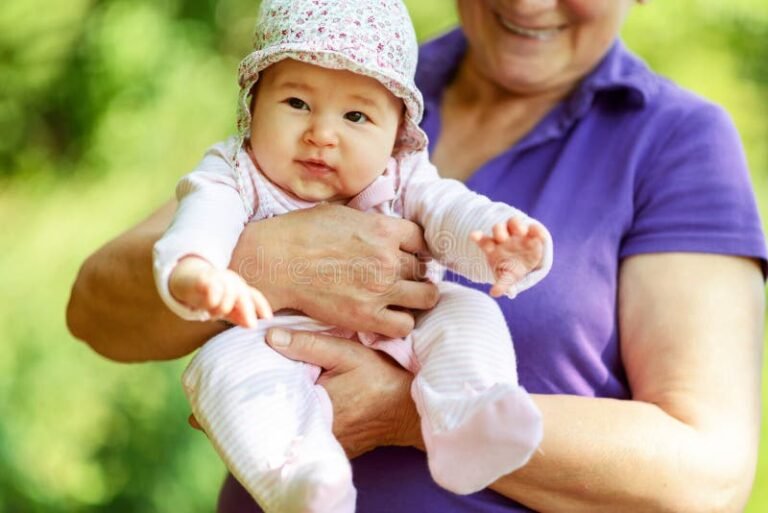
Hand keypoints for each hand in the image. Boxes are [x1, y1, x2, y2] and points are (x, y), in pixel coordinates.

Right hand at [169, 256, 272, 326]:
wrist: (189, 280)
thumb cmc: (213, 296)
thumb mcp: (227, 308)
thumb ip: (239, 316)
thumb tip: (252, 325)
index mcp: (240, 289)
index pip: (254, 297)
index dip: (262, 306)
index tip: (269, 318)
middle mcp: (232, 282)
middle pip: (243, 295)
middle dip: (248, 310)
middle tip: (251, 325)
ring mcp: (218, 278)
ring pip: (228, 291)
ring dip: (223, 307)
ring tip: (213, 316)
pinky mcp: (202, 278)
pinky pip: (210, 284)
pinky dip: (213, 294)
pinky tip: (211, 303)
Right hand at [231, 204, 439, 337]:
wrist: (276, 262)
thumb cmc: (301, 233)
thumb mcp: (342, 213)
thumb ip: (370, 223)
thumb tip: (381, 227)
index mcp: (383, 229)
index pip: (422, 239)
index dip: (417, 247)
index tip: (409, 253)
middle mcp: (388, 259)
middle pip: (424, 268)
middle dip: (416, 272)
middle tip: (404, 277)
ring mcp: (380, 289)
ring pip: (426, 297)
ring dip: (418, 297)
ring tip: (405, 297)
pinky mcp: (366, 316)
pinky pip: (405, 325)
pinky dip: (401, 321)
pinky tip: (389, 315)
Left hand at [263, 327, 423, 458]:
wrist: (409, 409)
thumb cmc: (380, 378)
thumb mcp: (347, 353)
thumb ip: (309, 344)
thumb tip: (271, 337)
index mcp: (314, 406)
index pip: (277, 391)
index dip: (271, 375)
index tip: (267, 362)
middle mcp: (316, 430)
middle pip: (286, 407)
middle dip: (283, 390)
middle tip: (281, 371)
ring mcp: (326, 443)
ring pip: (299, 420)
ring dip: (297, 404)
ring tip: (300, 385)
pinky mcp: (335, 448)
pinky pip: (314, 431)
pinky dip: (312, 416)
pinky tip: (318, 401)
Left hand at [470, 218, 545, 297]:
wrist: (528, 264)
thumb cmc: (511, 270)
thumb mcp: (506, 278)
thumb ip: (501, 285)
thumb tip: (494, 294)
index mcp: (493, 247)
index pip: (483, 240)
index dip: (478, 237)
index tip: (473, 236)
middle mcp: (504, 237)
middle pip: (498, 229)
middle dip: (499, 231)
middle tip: (502, 238)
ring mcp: (518, 233)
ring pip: (513, 222)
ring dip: (516, 225)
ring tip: (521, 232)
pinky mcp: (533, 234)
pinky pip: (533, 228)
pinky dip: (535, 229)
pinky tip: (537, 233)